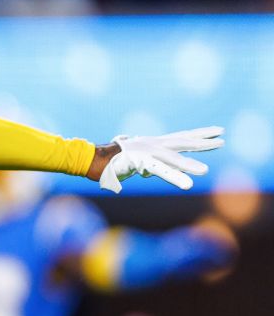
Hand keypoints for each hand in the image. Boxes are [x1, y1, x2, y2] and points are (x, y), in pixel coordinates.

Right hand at [94, 127, 223, 192]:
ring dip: (188, 164)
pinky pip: (159, 170)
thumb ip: (150, 163)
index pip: (182, 137)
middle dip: (202, 140)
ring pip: (171, 158)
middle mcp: (153, 144)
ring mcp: (146, 152)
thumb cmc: (113, 161)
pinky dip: (173, 176)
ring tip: (205, 171)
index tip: (217, 131)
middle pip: (182, 141)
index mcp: (155, 144)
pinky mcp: (139, 161)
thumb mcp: (137, 160)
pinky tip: (186, 184)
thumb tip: (154, 169)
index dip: (200, 134)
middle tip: (222, 137)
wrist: (93, 159)